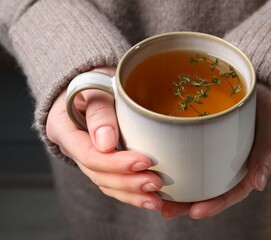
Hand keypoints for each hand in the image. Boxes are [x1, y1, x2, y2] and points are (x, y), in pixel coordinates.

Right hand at [46, 67, 162, 210]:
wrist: (94, 83)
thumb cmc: (95, 79)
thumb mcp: (94, 85)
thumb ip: (99, 110)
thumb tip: (105, 143)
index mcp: (64, 128)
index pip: (88, 154)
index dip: (115, 163)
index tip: (144, 161)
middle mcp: (74, 148)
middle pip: (99, 174)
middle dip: (128, 182)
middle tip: (156, 183)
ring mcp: (88, 157)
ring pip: (107, 184)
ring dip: (132, 194)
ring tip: (157, 199)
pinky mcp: (103, 161)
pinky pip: (114, 183)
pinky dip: (132, 192)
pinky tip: (151, 198)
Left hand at [161, 83, 270, 218]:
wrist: (264, 93)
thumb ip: (267, 153)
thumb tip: (259, 184)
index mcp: (247, 169)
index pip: (230, 193)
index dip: (213, 205)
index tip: (194, 212)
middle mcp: (229, 166)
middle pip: (208, 190)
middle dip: (186, 203)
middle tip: (165, 210)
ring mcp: (216, 154)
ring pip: (196, 175)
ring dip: (177, 188)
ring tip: (154, 195)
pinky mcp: (205, 139)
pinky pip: (191, 153)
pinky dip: (176, 161)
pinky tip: (159, 164)